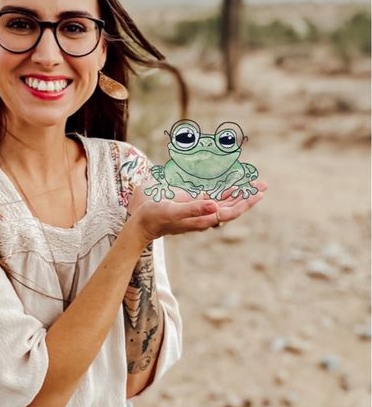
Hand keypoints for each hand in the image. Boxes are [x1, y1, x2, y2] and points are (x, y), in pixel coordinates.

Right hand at [127, 180, 267, 244]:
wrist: (142, 222)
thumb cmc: (155, 217)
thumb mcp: (172, 211)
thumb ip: (193, 209)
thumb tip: (215, 206)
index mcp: (202, 218)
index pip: (229, 212)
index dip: (245, 203)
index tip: (258, 194)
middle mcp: (204, 215)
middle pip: (231, 206)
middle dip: (247, 196)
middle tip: (264, 185)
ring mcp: (199, 209)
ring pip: (224, 200)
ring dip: (239, 192)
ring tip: (254, 184)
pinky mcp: (193, 203)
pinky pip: (213, 196)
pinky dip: (225, 190)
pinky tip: (233, 184)